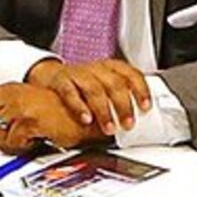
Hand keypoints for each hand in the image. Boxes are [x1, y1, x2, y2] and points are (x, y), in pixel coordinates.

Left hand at [0, 80, 103, 152]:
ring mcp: (21, 106)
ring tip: (22, 139)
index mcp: (10, 89)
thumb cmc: (60, 113)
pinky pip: (13, 140)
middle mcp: (13, 94)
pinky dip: (22, 146)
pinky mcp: (30, 120)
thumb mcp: (29, 105)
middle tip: (7, 135)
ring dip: (7, 141)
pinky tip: (34, 140)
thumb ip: (8, 110)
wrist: (85, 115)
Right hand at [24, 56, 151, 135]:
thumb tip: (137, 124)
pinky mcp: (61, 81)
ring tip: (109, 127)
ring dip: (104, 110)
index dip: (140, 90)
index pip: (130, 74)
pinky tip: (86, 119)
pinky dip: (79, 106)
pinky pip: (70, 92)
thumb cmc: (83, 87)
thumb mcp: (104, 89)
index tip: (145, 106)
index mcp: (111, 69)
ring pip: (94, 89)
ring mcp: (79, 74)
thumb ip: (118, 101)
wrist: (51, 77)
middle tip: (128, 124)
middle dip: (123, 105)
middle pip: (114, 84)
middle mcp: (97, 69)